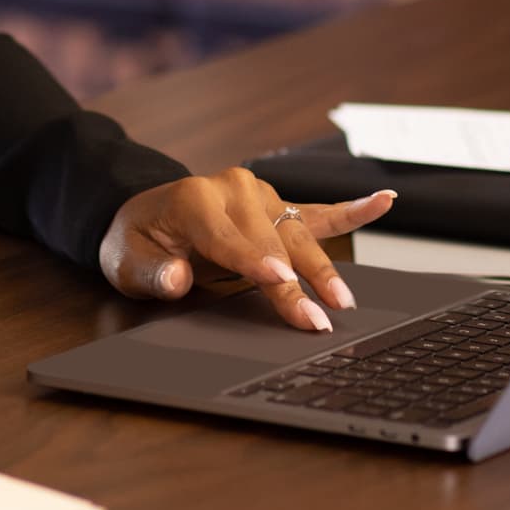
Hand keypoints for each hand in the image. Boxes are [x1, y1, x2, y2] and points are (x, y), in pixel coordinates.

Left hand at [99, 168, 398, 331]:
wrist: (142, 211)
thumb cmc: (137, 240)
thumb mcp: (126, 260)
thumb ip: (153, 271)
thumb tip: (179, 278)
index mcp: (195, 199)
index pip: (229, 237)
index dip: (253, 262)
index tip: (280, 281)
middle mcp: (232, 189)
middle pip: (271, 240)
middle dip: (295, 283)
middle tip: (316, 320)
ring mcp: (259, 194)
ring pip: (298, 232)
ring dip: (323, 267)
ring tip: (342, 300)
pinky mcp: (276, 205)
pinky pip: (318, 209)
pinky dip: (352, 209)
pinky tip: (383, 202)